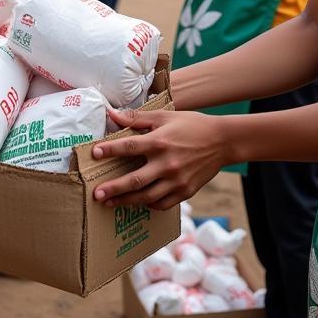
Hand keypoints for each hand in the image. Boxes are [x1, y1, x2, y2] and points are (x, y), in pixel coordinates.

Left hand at [91, 108, 227, 209]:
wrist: (223, 141)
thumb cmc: (191, 125)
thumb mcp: (165, 117)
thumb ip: (137, 118)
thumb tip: (112, 113)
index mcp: (160, 142)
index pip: (129, 147)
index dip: (110, 150)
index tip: (94, 153)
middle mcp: (167, 164)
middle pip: (135, 180)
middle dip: (114, 188)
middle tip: (96, 194)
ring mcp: (177, 180)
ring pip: (147, 196)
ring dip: (126, 201)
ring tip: (109, 202)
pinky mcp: (185, 191)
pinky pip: (162, 204)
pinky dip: (148, 205)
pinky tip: (138, 202)